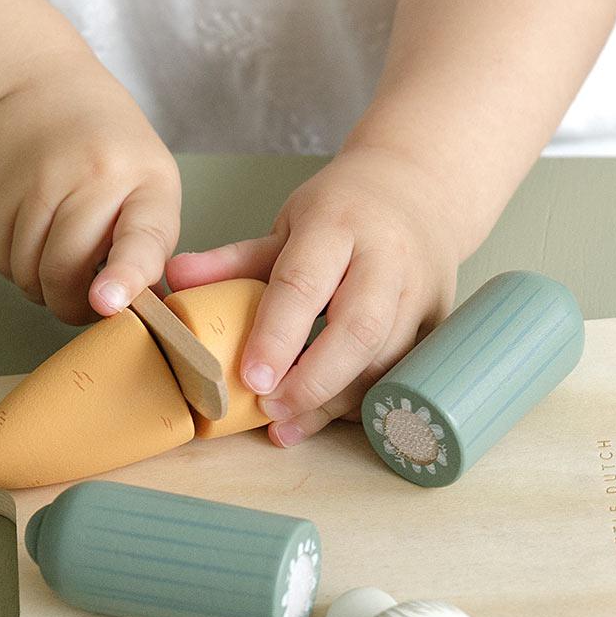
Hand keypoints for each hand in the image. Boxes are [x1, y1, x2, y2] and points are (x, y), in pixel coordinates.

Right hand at [0, 58, 180, 323]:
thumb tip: (137, 308)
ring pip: (27, 272)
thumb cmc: (105, 147)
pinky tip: (31, 242)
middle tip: (82, 303)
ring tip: (57, 264)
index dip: (125, 277)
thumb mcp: (147, 183)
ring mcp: (35, 181)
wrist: (33, 86)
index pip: (140, 237)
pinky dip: (15, 267)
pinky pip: (0, 259)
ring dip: (40, 288)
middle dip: (71, 305)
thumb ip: (146, 246)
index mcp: (145, 181)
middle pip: (66, 270)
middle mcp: (91, 177)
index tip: (107, 302)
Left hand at [165, 142, 494, 445]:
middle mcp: (387, 257)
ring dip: (337, 401)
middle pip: (358, 328)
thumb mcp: (288, 223)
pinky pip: (405, 370)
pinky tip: (329, 416)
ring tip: (289, 426)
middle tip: (271, 409)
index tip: (250, 377)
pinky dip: (366, 399)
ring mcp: (421, 290)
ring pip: (386, 358)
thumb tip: (175, 280)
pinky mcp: (440, 320)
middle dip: (314, 379)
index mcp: (338, 224)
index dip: (277, 334)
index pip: (304, 283)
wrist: (420, 190)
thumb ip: (233, 259)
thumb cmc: (343, 211)